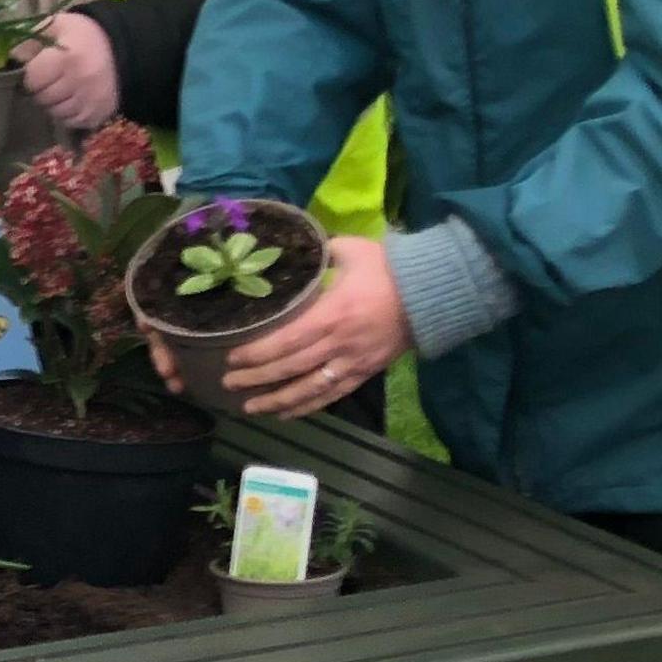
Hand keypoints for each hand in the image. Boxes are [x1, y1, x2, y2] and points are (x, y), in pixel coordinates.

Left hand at [20, 11, 120, 130]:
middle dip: (39, 90)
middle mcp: (80, 83)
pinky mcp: (98, 113)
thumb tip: (7, 58)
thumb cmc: (81, 35)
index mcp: (67, 59)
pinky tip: (71, 97)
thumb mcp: (55, 26)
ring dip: (52, 102)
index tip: (34, 70)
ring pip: (55, 112)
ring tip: (59, 87)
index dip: (30, 76)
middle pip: (42, 98)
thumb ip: (29, 40)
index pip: (32, 80)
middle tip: (46, 79)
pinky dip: (66, 113)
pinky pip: (70, 121)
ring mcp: (91, 101)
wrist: (121, 47)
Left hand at [163, 236, 406, 418]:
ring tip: (250, 407)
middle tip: (228, 383)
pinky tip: (287, 413)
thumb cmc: (388, 269)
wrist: (433, 293)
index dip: (257, 354)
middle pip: (291, 368)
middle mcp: (340, 343)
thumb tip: (290, 248)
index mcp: (332, 314)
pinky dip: (308, 406)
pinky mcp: (366, 372)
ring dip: (278, 401)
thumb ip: (317, 252)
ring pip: (310, 389)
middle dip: (257, 379)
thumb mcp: (350, 250)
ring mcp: (353, 362)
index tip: (232, 358)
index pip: (287, 341)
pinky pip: (333, 395)